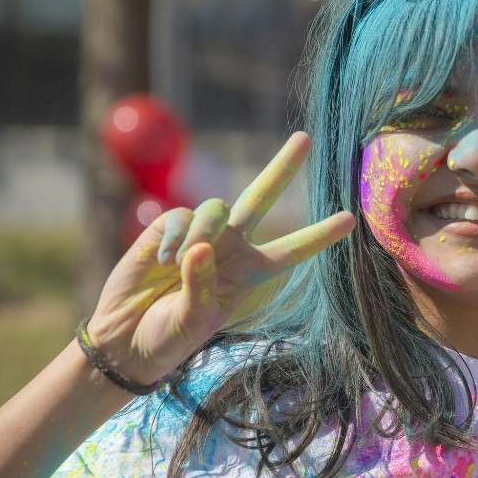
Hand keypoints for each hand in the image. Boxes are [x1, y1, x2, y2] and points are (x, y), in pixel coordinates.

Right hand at [86, 132, 355, 383]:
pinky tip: (163, 261)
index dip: (319, 236)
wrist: (127, 339)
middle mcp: (230, 247)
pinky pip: (179, 216)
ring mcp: (199, 234)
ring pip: (215, 208)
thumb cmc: (168, 337)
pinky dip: (174, 236)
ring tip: (178, 262)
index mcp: (250, 273)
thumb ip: (200, 286)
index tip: (350, 219)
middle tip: (305, 138)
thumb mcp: (193, 321)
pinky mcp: (165, 228)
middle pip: (260, 198)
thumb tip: (200, 247)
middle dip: (282, 167)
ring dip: (202, 229)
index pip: (291, 250)